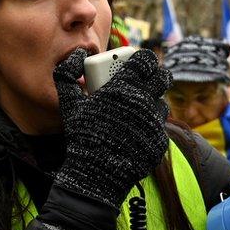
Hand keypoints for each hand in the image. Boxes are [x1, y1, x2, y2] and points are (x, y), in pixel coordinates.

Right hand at [52, 48, 171, 207]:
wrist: (97, 174)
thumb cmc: (82, 136)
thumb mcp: (68, 103)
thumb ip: (67, 74)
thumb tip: (77, 55)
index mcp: (125, 87)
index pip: (146, 60)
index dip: (144, 58)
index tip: (139, 62)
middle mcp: (144, 101)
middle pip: (163, 77)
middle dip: (156, 75)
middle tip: (147, 80)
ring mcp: (154, 122)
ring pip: (161, 103)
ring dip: (152, 102)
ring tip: (138, 108)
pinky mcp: (159, 141)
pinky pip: (159, 127)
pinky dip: (150, 127)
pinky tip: (137, 131)